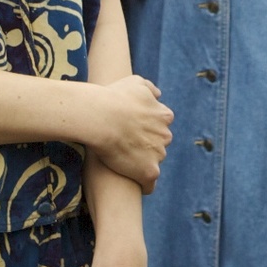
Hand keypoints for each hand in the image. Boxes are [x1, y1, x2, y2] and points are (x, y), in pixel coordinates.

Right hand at [88, 76, 172, 193]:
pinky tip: (132, 182)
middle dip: (146, 145)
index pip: (160, 125)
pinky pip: (149, 184)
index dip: (145, 128)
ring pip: (153, 162)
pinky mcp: (149, 172)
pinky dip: (142, 184)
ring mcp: (158, 155)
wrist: (101, 118)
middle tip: (125, 146)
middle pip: (158, 144)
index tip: (132, 130)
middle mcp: (165, 135)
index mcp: (164, 116)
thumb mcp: (135, 82)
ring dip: (142, 162)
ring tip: (123, 163)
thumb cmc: (114, 97)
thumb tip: (158, 94)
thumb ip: (150, 88)